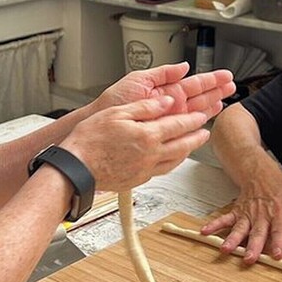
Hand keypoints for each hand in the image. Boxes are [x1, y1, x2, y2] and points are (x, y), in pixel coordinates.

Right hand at [60, 95, 209, 190]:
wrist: (76, 169)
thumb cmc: (90, 140)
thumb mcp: (117, 113)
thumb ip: (145, 107)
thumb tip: (166, 102)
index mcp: (148, 135)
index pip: (179, 125)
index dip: (193, 119)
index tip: (202, 116)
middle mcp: (151, 155)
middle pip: (183, 145)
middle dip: (197, 138)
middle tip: (205, 133)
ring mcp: (146, 169)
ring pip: (176, 160)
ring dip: (188, 151)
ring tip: (193, 145)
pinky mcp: (138, 180)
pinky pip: (163, 170)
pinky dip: (173, 163)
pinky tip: (171, 160)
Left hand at [95, 63, 235, 118]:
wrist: (101, 122)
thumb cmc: (114, 102)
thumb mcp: (139, 79)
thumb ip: (163, 73)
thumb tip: (183, 66)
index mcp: (164, 90)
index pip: (193, 83)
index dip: (210, 80)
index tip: (225, 76)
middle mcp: (169, 104)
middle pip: (199, 97)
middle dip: (216, 91)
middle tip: (232, 86)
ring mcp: (168, 119)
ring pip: (196, 112)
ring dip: (211, 106)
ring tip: (225, 100)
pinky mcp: (164, 132)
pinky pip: (185, 129)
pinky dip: (198, 126)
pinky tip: (208, 122)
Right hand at [201, 165, 281, 262]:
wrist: (258, 169)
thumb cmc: (277, 186)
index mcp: (279, 213)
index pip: (280, 230)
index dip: (280, 242)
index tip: (278, 255)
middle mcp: (262, 215)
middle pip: (258, 233)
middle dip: (254, 246)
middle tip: (250, 259)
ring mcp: (247, 214)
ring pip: (240, 228)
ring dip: (233, 239)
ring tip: (226, 249)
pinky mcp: (236, 211)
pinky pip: (225, 219)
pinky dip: (215, 226)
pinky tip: (206, 232)